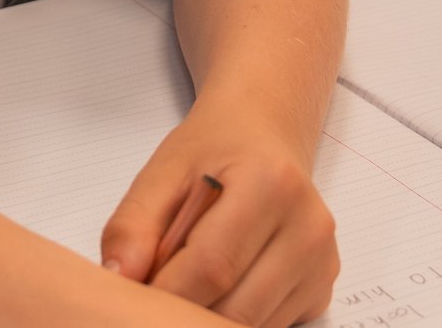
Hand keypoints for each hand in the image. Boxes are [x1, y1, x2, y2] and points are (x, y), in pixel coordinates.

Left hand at [103, 110, 336, 327]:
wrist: (263, 132)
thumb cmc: (214, 150)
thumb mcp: (164, 171)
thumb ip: (132, 225)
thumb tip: (119, 279)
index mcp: (270, 183)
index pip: (211, 268)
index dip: (163, 292)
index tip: (135, 292)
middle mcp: (308, 225)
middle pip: (234, 308)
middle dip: (183, 310)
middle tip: (157, 290)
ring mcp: (321, 261)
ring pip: (251, 325)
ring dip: (208, 317)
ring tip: (189, 281)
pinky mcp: (322, 286)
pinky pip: (270, 326)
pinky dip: (235, 318)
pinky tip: (224, 284)